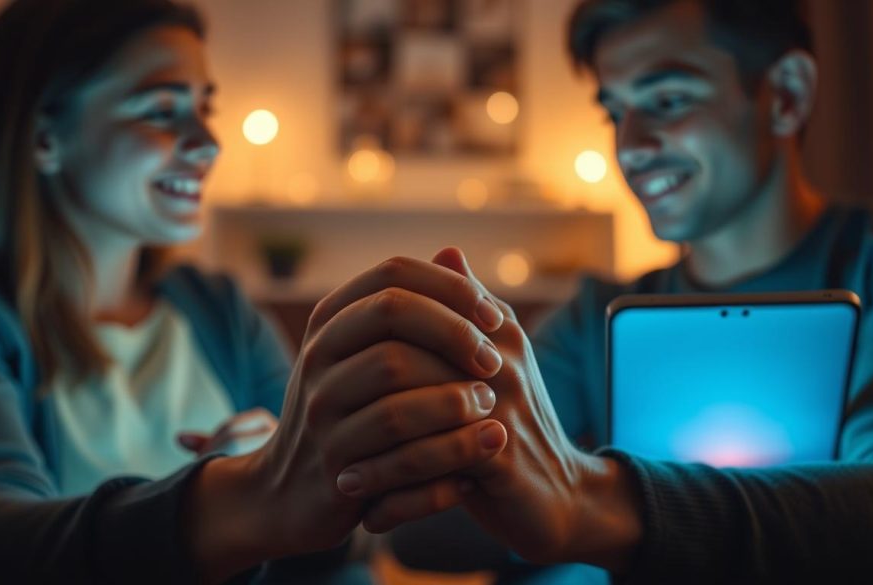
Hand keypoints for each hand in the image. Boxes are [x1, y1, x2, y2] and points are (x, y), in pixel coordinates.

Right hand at [187, 256, 510, 580]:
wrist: (291, 493)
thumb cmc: (352, 414)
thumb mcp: (368, 355)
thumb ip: (413, 311)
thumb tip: (454, 252)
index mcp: (332, 319)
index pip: (394, 273)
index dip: (451, 288)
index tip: (495, 318)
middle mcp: (319, 353)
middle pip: (393, 313)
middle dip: (455, 332)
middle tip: (496, 363)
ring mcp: (321, 407)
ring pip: (396, 382)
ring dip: (455, 397)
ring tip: (491, 411)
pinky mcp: (335, 462)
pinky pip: (401, 453)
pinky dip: (449, 456)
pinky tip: (478, 463)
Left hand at [362, 249, 643, 573]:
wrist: (560, 497)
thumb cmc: (508, 425)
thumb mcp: (489, 362)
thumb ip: (463, 312)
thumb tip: (444, 249)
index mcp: (497, 330)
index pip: (422, 305)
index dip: (369, 339)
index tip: (331, 362)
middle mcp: (499, 359)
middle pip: (407, 353)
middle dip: (357, 390)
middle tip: (312, 413)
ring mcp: (500, 404)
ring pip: (409, 410)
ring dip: (368, 448)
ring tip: (337, 471)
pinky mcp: (498, 454)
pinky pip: (426, 464)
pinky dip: (389, 487)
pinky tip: (361, 502)